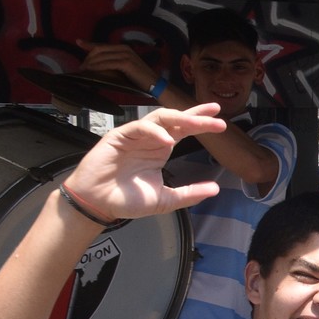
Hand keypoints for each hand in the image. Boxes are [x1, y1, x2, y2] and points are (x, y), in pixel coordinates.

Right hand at [61, 105, 226, 222]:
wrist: (97, 204)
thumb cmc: (127, 200)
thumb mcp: (165, 200)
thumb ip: (189, 194)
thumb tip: (215, 189)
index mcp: (160, 150)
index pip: (183, 130)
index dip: (200, 123)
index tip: (220, 120)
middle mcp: (150, 140)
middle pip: (175, 119)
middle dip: (196, 115)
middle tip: (216, 114)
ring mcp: (135, 137)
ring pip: (159, 118)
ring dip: (180, 118)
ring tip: (199, 123)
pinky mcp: (118, 137)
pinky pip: (139, 128)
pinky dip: (154, 131)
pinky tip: (167, 140)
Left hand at [76, 40, 160, 92]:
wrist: (154, 85)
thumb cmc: (140, 79)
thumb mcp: (125, 68)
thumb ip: (113, 64)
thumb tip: (98, 66)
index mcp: (123, 48)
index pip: (102, 45)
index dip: (89, 43)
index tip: (78, 42)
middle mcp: (124, 48)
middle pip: (99, 49)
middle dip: (88, 58)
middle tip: (81, 67)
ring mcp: (125, 55)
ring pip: (101, 56)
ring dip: (90, 63)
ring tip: (83, 71)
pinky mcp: (126, 63)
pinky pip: (107, 64)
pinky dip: (97, 67)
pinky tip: (91, 71)